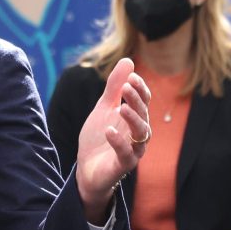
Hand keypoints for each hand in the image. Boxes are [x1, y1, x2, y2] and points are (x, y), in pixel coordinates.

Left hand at [75, 58, 151, 222]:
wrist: (87, 169)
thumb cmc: (99, 138)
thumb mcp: (104, 108)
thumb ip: (115, 87)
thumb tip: (128, 60)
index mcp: (135, 118)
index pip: (144, 101)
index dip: (139, 89)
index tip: (130, 77)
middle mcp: (138, 134)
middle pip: (144, 115)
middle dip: (136, 100)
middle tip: (126, 87)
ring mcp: (133, 150)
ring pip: (141, 134)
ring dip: (133, 119)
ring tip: (121, 107)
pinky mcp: (123, 165)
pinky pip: (126, 154)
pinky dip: (118, 142)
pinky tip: (109, 131)